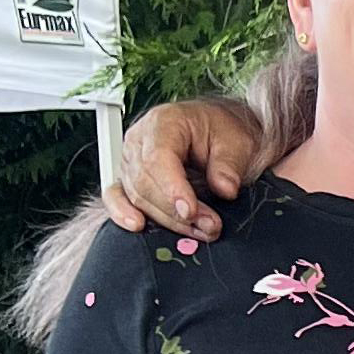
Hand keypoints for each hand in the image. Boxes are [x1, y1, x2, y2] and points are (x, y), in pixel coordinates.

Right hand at [107, 100, 263, 239]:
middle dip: (175, 212)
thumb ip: (229, 165)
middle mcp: (141, 139)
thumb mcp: (237, 143)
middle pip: (145, 182)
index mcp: (164, 123)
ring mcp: (132, 159)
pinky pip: (116, 196)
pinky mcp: (131, 178)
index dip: (172, 189)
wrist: (220, 134)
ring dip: (168, 220)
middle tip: (209, 226)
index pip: (157, 159)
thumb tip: (225, 189)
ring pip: (137, 196)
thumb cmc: (223, 133)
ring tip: (201, 230)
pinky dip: (123, 213)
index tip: (191, 211)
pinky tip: (137, 225)